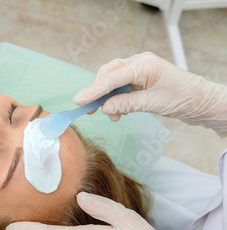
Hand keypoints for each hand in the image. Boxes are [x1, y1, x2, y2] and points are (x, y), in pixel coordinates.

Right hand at [73, 52, 226, 135]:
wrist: (200, 100)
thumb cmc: (182, 98)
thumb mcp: (154, 104)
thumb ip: (127, 104)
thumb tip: (105, 108)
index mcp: (145, 64)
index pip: (112, 77)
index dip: (94, 90)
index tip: (79, 101)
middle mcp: (139, 62)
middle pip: (109, 73)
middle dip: (97, 91)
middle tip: (88, 109)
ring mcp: (139, 69)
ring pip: (112, 79)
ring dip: (107, 98)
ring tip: (112, 116)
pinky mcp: (139, 77)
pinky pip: (119, 85)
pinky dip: (115, 98)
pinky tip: (118, 111)